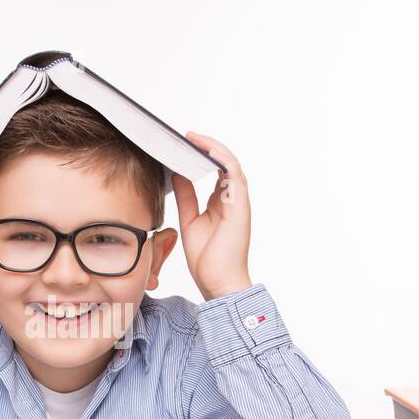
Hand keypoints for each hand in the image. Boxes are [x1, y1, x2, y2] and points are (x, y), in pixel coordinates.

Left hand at [171, 133, 251, 300]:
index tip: (184, 145)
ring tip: (194, 137)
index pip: (216, 170)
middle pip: (224, 163)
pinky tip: (207, 150)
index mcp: (222, 203)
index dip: (203, 155)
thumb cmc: (207, 260)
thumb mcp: (189, 221)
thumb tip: (177, 175)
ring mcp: (238, 202)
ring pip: (231, 164)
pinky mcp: (240, 206)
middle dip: (207, 146)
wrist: (218, 283)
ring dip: (214, 147)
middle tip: (187, 136)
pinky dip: (222, 159)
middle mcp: (233, 199)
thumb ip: (186, 197)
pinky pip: (234, 174)